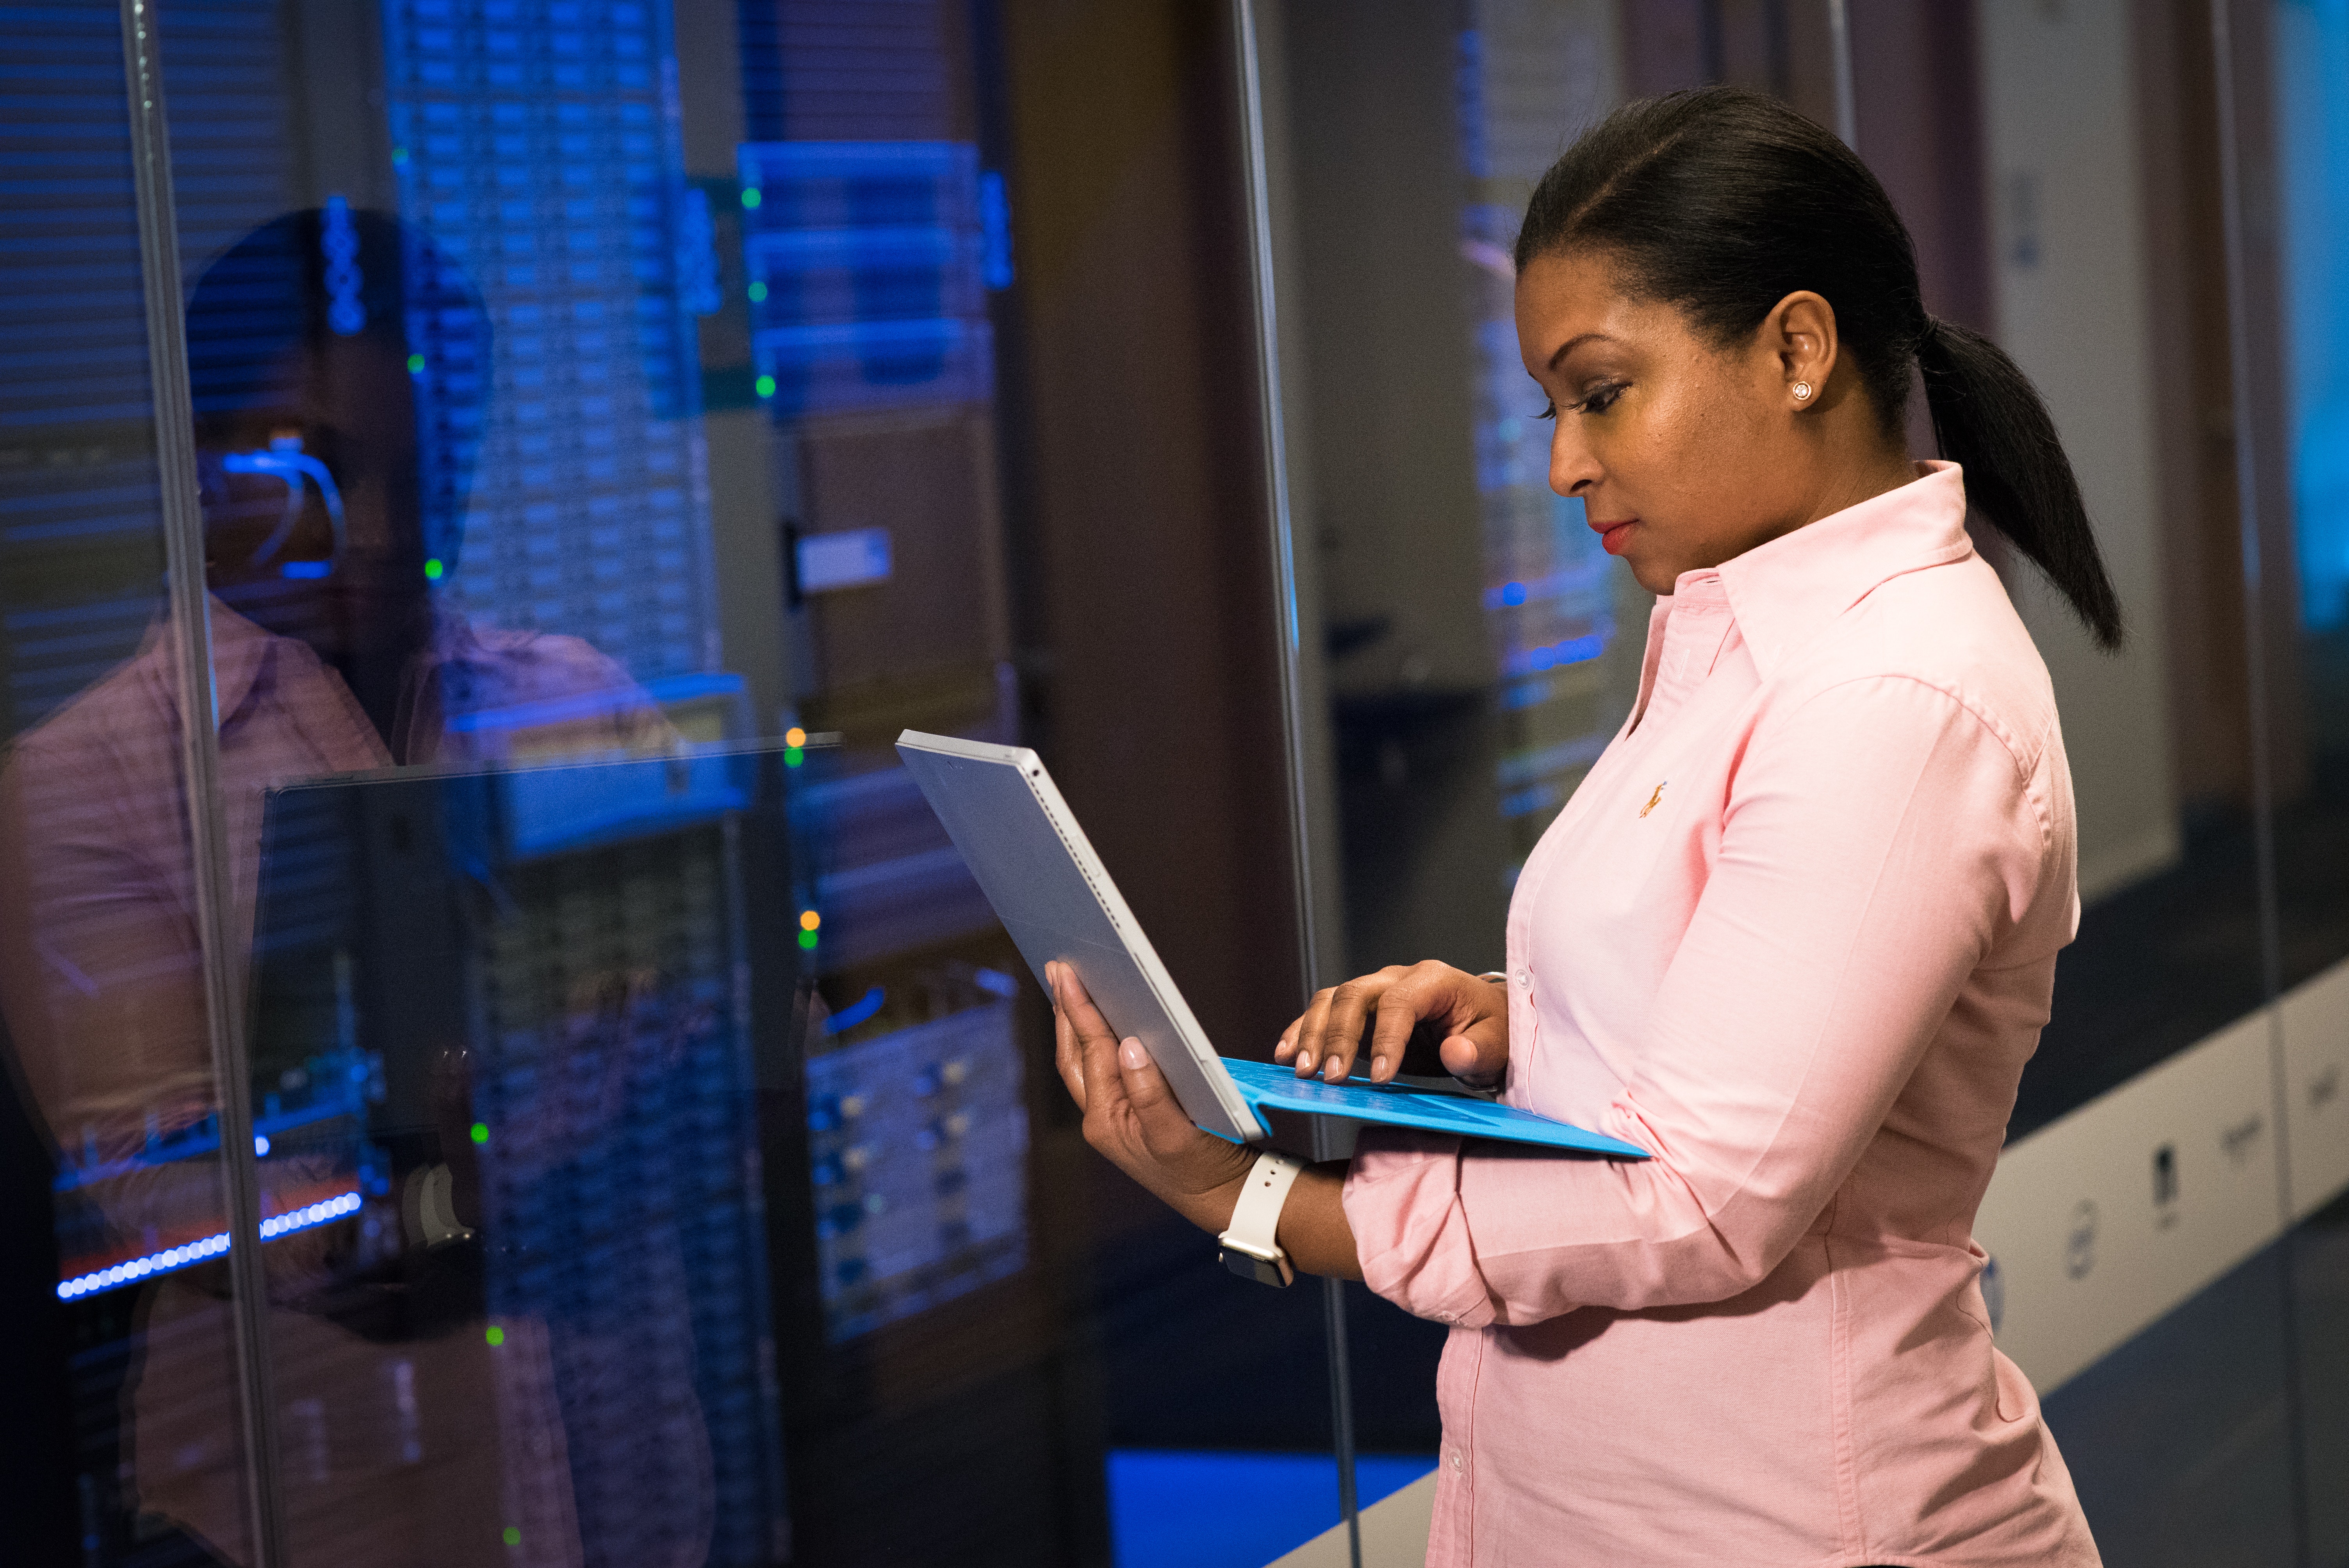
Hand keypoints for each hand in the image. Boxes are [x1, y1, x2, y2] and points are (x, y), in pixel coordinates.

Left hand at [1048, 960, 1252, 1230]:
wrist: (1223, 1197)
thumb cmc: (1203, 1170)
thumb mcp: (1177, 1134)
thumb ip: (1150, 1091)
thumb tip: (1129, 1045)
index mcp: (1106, 1121)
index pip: (1091, 1052)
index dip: (1079, 1008)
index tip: (1067, 973)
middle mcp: (1102, 1118)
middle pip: (1073, 1054)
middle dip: (1064, 1011)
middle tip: (1057, 968)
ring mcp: (1113, 1117)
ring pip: (1083, 1063)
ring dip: (1075, 1025)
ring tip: (1068, 988)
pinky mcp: (1129, 1115)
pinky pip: (1102, 1071)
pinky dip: (1096, 1043)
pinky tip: (1101, 1025)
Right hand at [1274, 961, 1509, 1088]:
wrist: (1486, 1025)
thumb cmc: (1492, 1033)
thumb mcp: (1498, 1045)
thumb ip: (1478, 1050)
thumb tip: (1456, 1051)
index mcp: (1434, 981)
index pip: (1400, 1002)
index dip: (1387, 1039)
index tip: (1381, 1079)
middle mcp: (1397, 979)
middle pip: (1355, 994)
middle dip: (1338, 1036)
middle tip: (1329, 1077)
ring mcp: (1375, 993)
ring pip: (1332, 1000)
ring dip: (1312, 1034)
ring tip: (1301, 1070)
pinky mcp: (1360, 1014)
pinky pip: (1324, 1013)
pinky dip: (1301, 1031)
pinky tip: (1285, 1054)